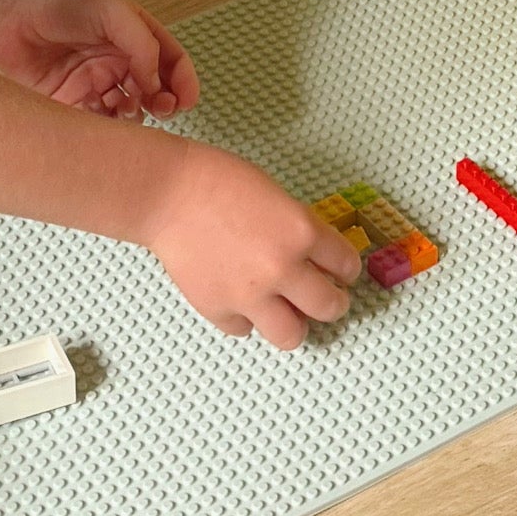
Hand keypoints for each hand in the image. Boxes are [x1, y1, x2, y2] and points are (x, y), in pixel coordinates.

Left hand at [0, 0, 197, 121]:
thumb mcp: (109, 9)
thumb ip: (141, 43)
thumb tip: (158, 83)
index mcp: (131, 31)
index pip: (169, 59)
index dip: (183, 80)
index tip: (186, 100)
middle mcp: (115, 57)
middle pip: (152, 88)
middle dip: (162, 102)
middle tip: (160, 111)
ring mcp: (91, 80)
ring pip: (125, 108)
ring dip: (133, 115)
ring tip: (124, 111)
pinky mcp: (66, 100)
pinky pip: (94, 120)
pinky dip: (104, 127)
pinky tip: (101, 123)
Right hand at [143, 141, 364, 348]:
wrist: (169, 194)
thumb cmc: (220, 180)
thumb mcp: (277, 197)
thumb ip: (298, 230)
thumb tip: (313, 258)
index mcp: (301, 232)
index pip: (346, 264)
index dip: (347, 269)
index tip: (343, 273)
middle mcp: (282, 269)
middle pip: (329, 307)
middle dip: (333, 304)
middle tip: (328, 299)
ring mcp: (250, 295)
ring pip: (292, 335)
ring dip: (294, 324)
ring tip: (289, 313)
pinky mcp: (219, 310)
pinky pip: (245, 328)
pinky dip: (246, 318)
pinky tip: (241, 300)